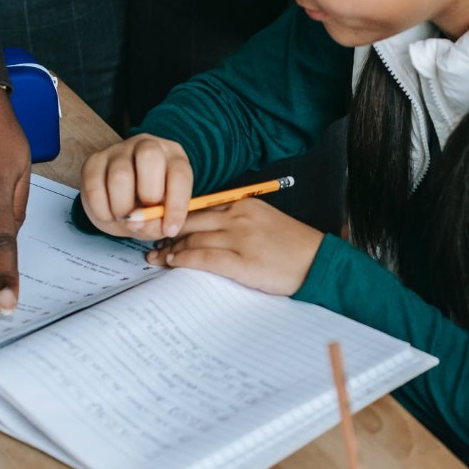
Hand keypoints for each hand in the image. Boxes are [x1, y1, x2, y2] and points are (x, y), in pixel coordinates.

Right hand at [79, 134, 194, 241]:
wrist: (121, 202)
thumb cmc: (149, 208)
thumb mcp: (159, 219)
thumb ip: (155, 224)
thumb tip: (136, 222)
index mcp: (174, 157)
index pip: (179, 174)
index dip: (177, 205)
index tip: (170, 230)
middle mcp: (147, 146)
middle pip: (149, 156)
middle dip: (149, 193)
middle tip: (144, 215)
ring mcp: (118, 150)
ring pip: (119, 174)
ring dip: (122, 207)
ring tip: (123, 218)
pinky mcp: (94, 160)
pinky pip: (95, 185)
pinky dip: (101, 208)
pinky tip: (108, 215)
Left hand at [153, 197, 322, 295]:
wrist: (319, 263)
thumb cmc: (293, 247)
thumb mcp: (265, 222)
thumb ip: (238, 221)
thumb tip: (207, 230)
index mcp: (243, 205)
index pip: (199, 208)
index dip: (175, 217)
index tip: (160, 225)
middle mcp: (239, 218)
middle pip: (190, 221)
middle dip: (165, 232)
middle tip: (149, 241)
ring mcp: (241, 240)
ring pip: (193, 240)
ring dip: (170, 249)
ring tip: (156, 258)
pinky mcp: (243, 263)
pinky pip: (205, 258)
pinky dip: (184, 259)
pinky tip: (173, 263)